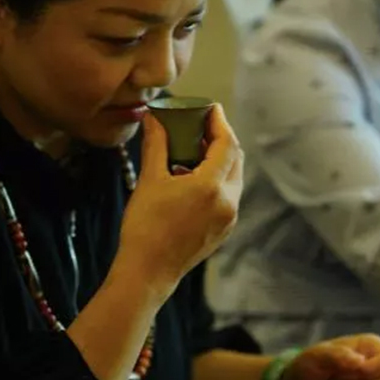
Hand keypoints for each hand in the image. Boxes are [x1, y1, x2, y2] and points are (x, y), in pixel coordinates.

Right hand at [118, 105, 242, 292]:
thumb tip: (155, 118)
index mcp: (212, 186)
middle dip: (220, 139)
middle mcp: (228, 201)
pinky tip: (193, 178)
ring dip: (219, 160)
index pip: (227, 143)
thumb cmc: (145, 227)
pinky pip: (228, 196)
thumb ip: (157, 145)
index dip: (219, 122)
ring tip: (194, 150)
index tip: (210, 108)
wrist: (148, 272)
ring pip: (233, 178)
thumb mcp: (150, 180)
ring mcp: (229, 218)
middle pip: (234, 159)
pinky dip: (217, 180)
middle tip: (200, 126)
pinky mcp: (224, 230)